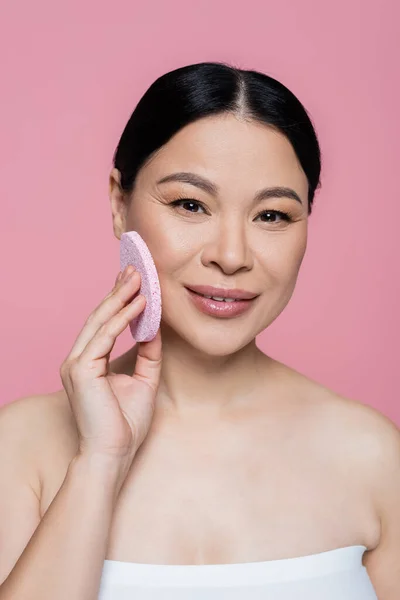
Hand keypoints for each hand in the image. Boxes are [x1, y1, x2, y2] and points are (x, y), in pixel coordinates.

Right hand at [60, 266, 161, 485]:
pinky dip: (124, 317)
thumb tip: (155, 328)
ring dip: (121, 297)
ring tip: (140, 277)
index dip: (118, 300)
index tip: (134, 280)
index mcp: (88, 362)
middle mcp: (77, 359)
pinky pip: (106, 335)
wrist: (113, 453)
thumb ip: (148, 354)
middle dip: (118, 291)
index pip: (103, 323)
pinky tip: (141, 302)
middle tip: (135, 269)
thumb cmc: (126, 423)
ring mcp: (76, 363)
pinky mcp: (82, 369)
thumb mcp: (144, 380)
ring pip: (100, 321)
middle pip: (99, 316)